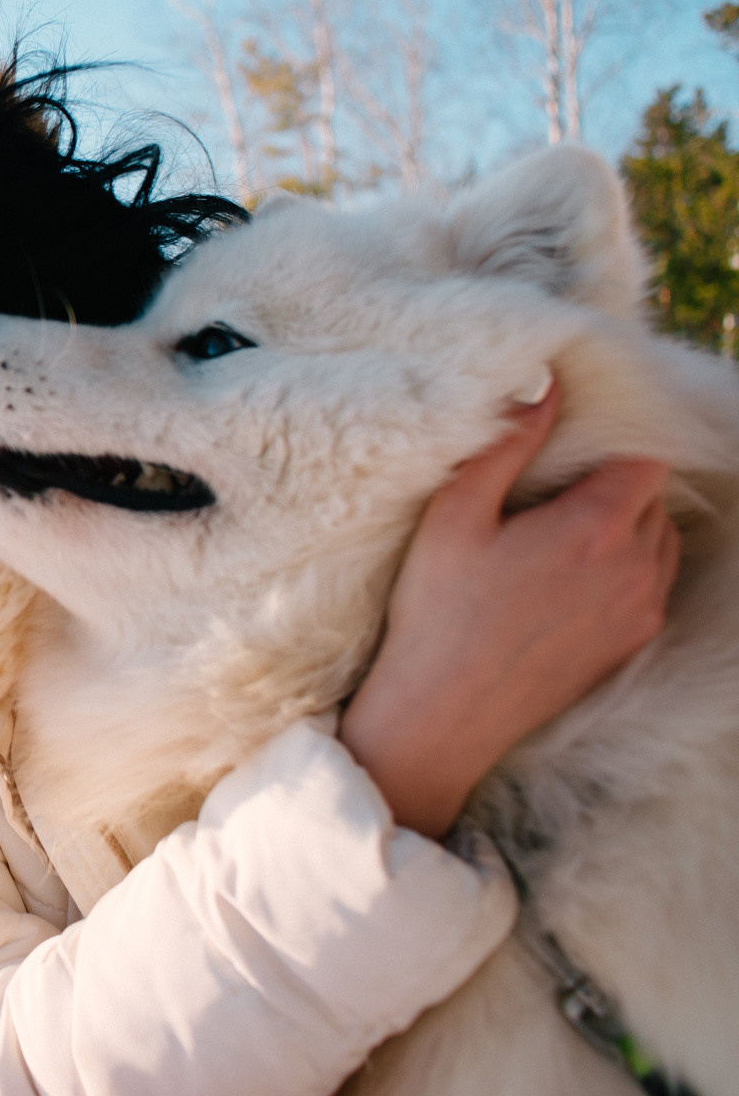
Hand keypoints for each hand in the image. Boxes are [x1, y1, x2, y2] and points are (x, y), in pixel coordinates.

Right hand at [339, 380, 679, 838]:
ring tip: (558, 537)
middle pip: (652, 499)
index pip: (645, 460)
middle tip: (549, 495)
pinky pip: (650, 585)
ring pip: (658, 541)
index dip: (611, 448)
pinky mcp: (632, 643)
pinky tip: (565, 580)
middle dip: (611, 487)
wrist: (444, 712)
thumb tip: (544, 383)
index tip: (568, 454)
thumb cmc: (438, 610)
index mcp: (595, 525)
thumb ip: (507, 444)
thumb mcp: (454, 514)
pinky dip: (623, 570)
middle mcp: (635, 566)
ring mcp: (640, 609)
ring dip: (623, 528)